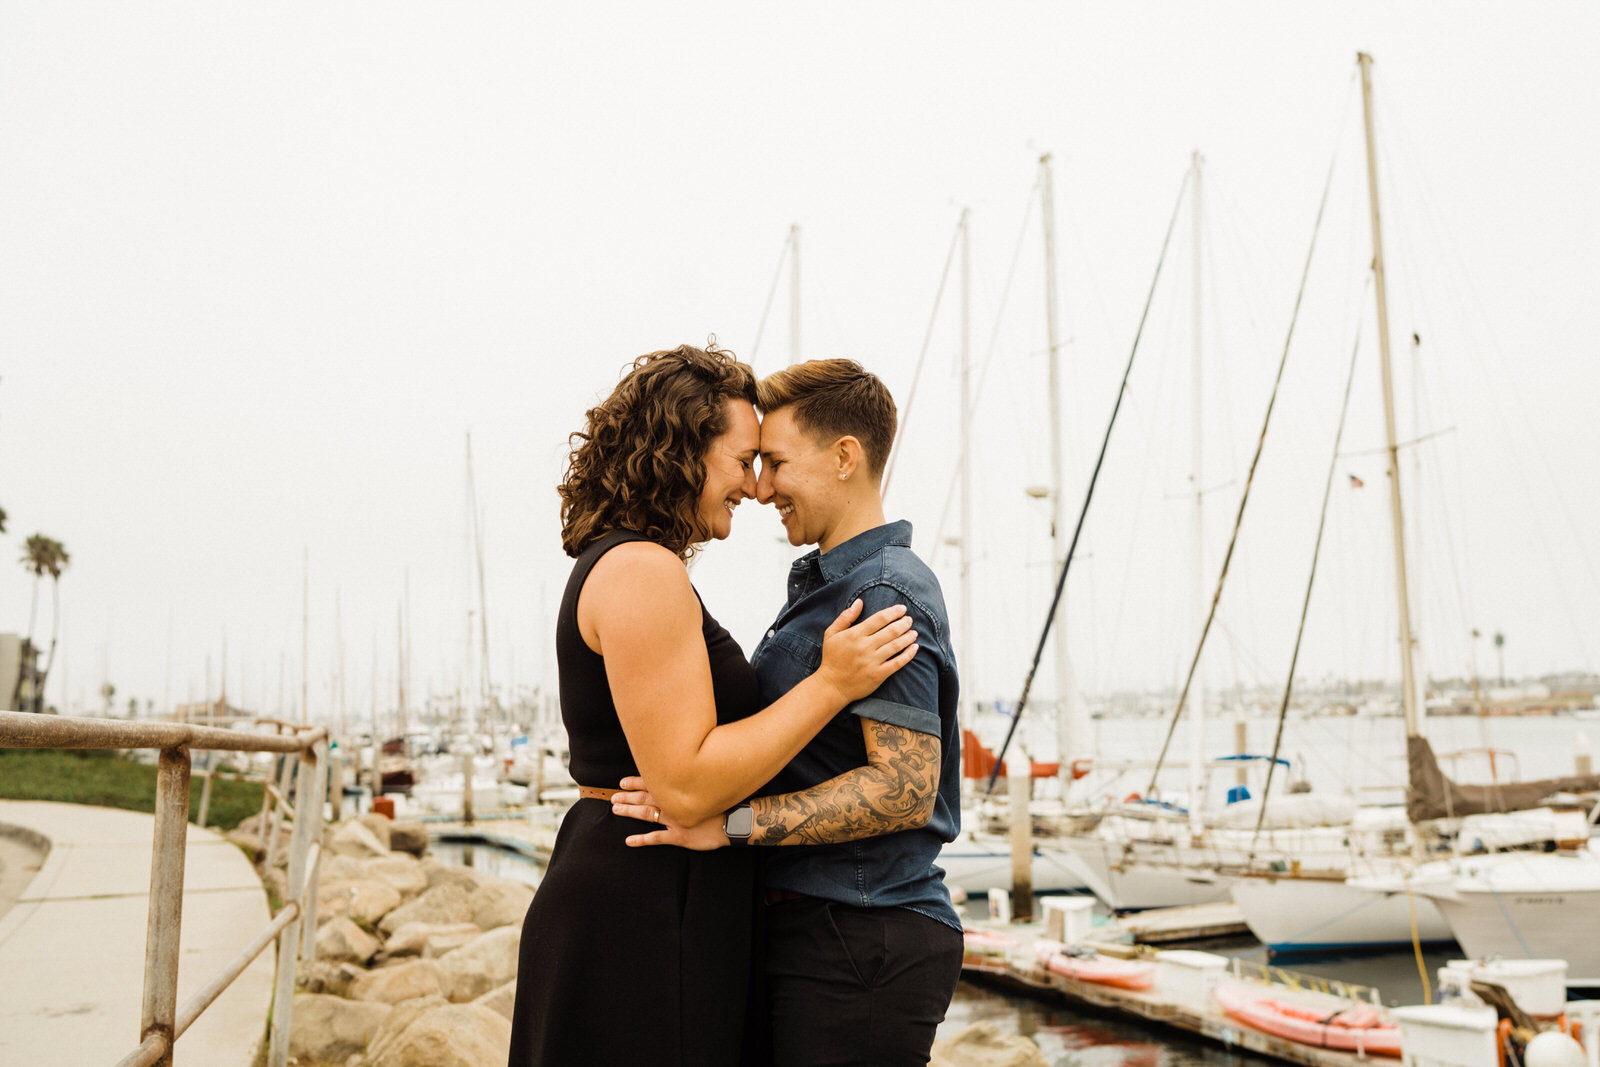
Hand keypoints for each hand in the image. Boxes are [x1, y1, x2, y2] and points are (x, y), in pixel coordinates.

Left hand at [612, 776, 729, 849]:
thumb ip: (691, 783)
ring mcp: (675, 820)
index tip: (622, 782)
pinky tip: (629, 841)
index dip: (636, 782)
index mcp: (680, 791)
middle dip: (628, 797)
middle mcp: (674, 803)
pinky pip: (656, 838)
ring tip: (616, 811)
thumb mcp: (707, 787)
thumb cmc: (722, 804)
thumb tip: (679, 776)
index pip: (653, 783)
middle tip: (614, 797)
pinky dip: (642, 839)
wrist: (735, 821)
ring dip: (630, 812)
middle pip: (645, 798)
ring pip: (647, 814)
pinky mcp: (679, 837)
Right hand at [815, 599, 918, 703]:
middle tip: (910, 619)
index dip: (893, 612)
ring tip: (914, 632)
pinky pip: (898, 663)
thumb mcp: (831, 634)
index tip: (902, 608)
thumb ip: (846, 617)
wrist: (831, 686)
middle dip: (904, 623)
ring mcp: (873, 661)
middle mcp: (865, 647)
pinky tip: (915, 648)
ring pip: (896, 645)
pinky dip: (908, 654)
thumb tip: (859, 602)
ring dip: (908, 637)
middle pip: (891, 631)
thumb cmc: (832, 658)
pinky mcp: (879, 675)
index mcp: (855, 635)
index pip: (879, 619)